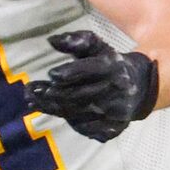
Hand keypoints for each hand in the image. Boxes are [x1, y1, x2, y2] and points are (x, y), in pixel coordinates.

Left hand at [24, 31, 160, 141]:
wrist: (139, 88)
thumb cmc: (111, 65)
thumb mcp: (98, 48)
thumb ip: (77, 41)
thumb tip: (51, 40)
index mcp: (113, 67)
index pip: (90, 69)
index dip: (71, 72)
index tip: (51, 74)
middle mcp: (115, 91)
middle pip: (78, 95)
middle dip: (51, 94)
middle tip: (30, 91)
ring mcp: (115, 113)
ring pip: (78, 113)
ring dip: (52, 109)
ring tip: (32, 102)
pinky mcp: (113, 129)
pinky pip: (85, 128)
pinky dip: (69, 121)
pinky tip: (55, 113)